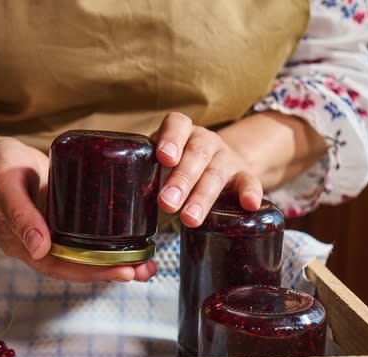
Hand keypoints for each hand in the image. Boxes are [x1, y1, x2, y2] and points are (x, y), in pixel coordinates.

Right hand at [0, 137, 156, 282]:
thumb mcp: (5, 183)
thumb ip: (20, 213)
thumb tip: (40, 248)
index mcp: (21, 243)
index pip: (59, 266)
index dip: (91, 271)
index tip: (121, 271)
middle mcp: (38, 244)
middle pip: (77, 267)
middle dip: (111, 271)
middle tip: (143, 270)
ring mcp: (51, 234)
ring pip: (85, 256)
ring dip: (115, 262)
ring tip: (145, 264)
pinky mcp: (63, 221)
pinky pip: (87, 238)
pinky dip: (109, 243)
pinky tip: (131, 243)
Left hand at [152, 112, 263, 226]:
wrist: (220, 166)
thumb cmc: (178, 168)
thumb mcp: (161, 164)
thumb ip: (145, 173)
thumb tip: (117, 204)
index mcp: (181, 132)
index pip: (177, 125)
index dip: (170, 139)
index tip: (163, 157)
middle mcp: (205, 141)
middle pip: (195, 154)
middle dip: (181, 180)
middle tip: (166, 203)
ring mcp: (225, 158)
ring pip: (216, 173)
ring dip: (202, 196)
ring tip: (189, 219)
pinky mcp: (243, 175)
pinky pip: (249, 181)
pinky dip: (250, 193)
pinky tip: (249, 205)